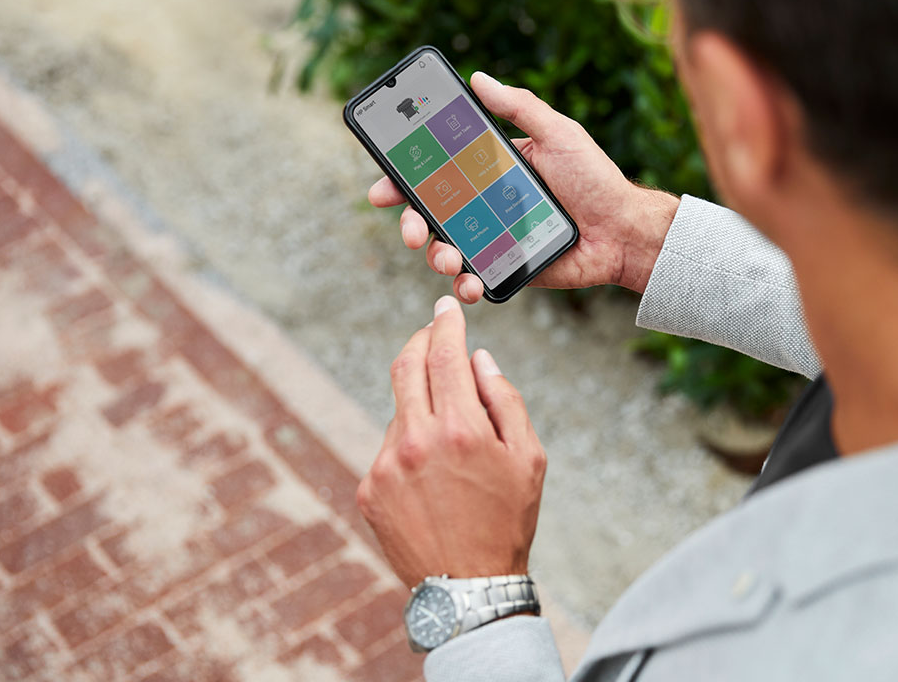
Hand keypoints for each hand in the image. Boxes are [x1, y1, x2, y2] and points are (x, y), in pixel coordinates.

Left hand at [357, 296, 548, 586]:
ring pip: (400, 411)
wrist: (468, 588)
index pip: (444, 353)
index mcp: (459, 429)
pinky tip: (431, 479)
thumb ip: (504, 400)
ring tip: (451, 444)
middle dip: (419, 342)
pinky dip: (408, 448)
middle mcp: (415, 442)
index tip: (444, 308)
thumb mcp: (528, 459)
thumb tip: (479, 359)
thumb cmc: (507, 522)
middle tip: (432, 334)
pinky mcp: (369, 489)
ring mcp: (385, 466)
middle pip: (406, 366)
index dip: (444, 323)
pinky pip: (388, 450)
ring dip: (421, 408)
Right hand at [367, 71, 680, 303]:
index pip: (436, 172)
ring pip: (445, 249)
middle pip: (430, 214)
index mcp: (490, 170)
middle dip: (410, 223)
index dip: (403, 180)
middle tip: (411, 230)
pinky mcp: (507, 268)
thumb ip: (519, 107)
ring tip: (446, 257)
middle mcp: (485, 204)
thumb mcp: (558, 133)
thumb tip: (478, 77)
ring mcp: (493, 238)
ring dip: (435, 255)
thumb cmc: (595, 179)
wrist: (624, 230)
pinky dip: (464, 283)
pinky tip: (467, 280)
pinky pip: (474, 277)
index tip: (381, 188)